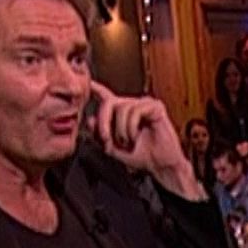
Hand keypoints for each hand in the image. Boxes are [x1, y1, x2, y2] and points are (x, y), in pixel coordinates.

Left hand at [88, 80, 202, 199]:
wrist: (159, 165)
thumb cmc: (140, 156)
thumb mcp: (113, 148)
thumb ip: (99, 136)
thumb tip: (90, 120)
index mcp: (122, 114)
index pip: (107, 97)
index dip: (96, 88)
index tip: (88, 82)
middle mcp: (133, 105)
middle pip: (109, 102)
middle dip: (104, 121)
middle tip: (105, 138)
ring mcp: (144, 105)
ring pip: (122, 107)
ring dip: (121, 129)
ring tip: (128, 142)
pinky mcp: (155, 107)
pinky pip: (135, 110)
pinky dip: (132, 126)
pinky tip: (136, 136)